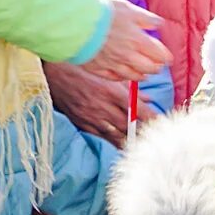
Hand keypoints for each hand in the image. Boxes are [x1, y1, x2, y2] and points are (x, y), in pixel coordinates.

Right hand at [44, 61, 159, 144]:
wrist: (52, 73)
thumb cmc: (83, 70)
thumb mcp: (109, 76)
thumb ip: (129, 88)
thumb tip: (146, 97)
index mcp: (113, 93)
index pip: (139, 111)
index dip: (152, 119)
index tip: (162, 124)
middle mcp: (104, 107)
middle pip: (130, 126)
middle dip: (144, 132)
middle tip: (156, 137)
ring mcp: (92, 117)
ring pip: (116, 135)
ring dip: (130, 140)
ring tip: (142, 145)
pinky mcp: (82, 123)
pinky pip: (101, 136)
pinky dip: (113, 140)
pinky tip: (122, 144)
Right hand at [81, 0, 170, 82]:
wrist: (74, 21)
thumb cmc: (102, 11)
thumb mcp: (129, 9)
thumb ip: (146, 18)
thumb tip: (158, 24)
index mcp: (138, 40)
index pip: (160, 55)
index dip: (165, 57)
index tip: (166, 57)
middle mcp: (128, 55)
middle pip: (150, 69)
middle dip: (156, 67)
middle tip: (157, 65)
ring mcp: (113, 64)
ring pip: (134, 76)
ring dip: (142, 75)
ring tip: (144, 73)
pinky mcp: (98, 68)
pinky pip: (114, 78)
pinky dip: (122, 77)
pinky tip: (123, 74)